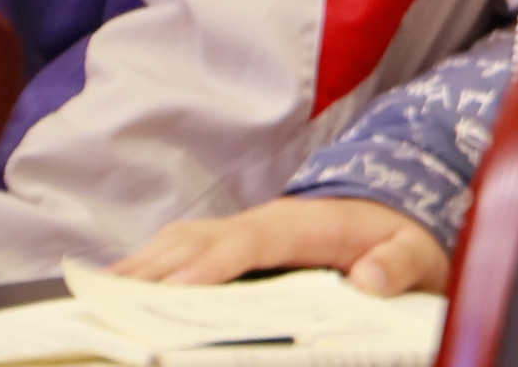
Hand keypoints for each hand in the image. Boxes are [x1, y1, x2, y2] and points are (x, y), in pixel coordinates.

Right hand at [118, 195, 446, 295]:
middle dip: (156, 269)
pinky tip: (120, 289)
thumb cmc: (404, 240)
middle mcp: (268, 220)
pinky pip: (184, 251)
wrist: (400, 214)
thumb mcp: (420, 254)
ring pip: (183, 243)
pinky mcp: (235, 244)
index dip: (212, 264)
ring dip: (142, 267)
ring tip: (98, 299)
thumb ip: (399, 264)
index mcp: (309, 222)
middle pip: (201, 240)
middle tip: (110, 303)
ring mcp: (246, 230)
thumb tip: (369, 279)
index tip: (176, 291)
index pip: (252, 240)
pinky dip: (149, 267)